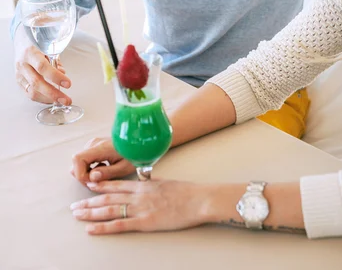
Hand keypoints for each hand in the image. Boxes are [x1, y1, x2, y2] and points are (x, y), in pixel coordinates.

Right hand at [14, 25, 70, 104]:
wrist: (21, 43)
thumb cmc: (37, 45)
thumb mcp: (47, 47)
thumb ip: (55, 61)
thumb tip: (63, 74)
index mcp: (30, 53)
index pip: (42, 67)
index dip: (55, 76)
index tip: (68, 83)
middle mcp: (23, 64)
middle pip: (37, 82)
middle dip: (54, 93)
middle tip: (66, 99)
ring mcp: (19, 75)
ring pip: (32, 91)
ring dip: (49, 99)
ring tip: (61, 101)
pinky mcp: (19, 82)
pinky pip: (29, 94)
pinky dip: (42, 99)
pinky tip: (51, 99)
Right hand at [71, 137, 134, 183]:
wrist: (140, 143)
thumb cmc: (134, 155)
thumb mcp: (123, 168)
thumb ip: (107, 173)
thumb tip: (91, 178)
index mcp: (101, 147)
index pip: (77, 159)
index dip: (80, 174)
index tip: (92, 182)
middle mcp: (93, 143)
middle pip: (76, 162)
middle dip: (84, 176)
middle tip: (99, 181)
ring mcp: (93, 143)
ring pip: (80, 162)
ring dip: (87, 172)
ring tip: (104, 173)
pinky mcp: (94, 145)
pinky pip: (85, 159)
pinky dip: (90, 167)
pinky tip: (103, 168)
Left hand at [71, 179, 212, 233]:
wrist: (197, 199)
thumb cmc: (186, 192)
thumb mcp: (165, 183)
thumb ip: (152, 184)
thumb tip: (145, 183)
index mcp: (143, 185)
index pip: (116, 184)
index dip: (100, 185)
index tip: (88, 184)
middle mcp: (138, 195)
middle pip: (107, 198)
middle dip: (89, 201)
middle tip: (74, 206)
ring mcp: (140, 208)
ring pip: (109, 210)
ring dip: (90, 212)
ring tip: (76, 215)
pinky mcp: (144, 222)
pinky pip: (119, 225)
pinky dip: (103, 227)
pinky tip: (91, 229)